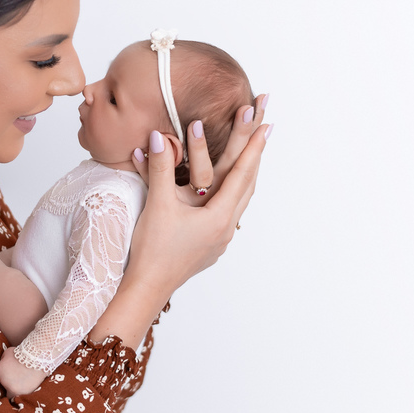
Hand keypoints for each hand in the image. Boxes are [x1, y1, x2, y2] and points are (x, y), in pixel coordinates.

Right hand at [125, 110, 270, 298]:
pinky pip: (229, 210)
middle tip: (266, 128)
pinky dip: (233, 190)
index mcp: (219, 217)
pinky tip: (228, 189)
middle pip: (248, 184)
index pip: (241, 174)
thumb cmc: (152, 250)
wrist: (147, 287)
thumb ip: (160, 168)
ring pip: (240, 199)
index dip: (253, 147)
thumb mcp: (157, 205)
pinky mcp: (210, 244)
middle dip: (255, 154)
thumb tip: (157, 137)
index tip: (265, 124)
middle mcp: (226, 228)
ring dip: (246, 173)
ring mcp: (220, 238)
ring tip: (253, 153)